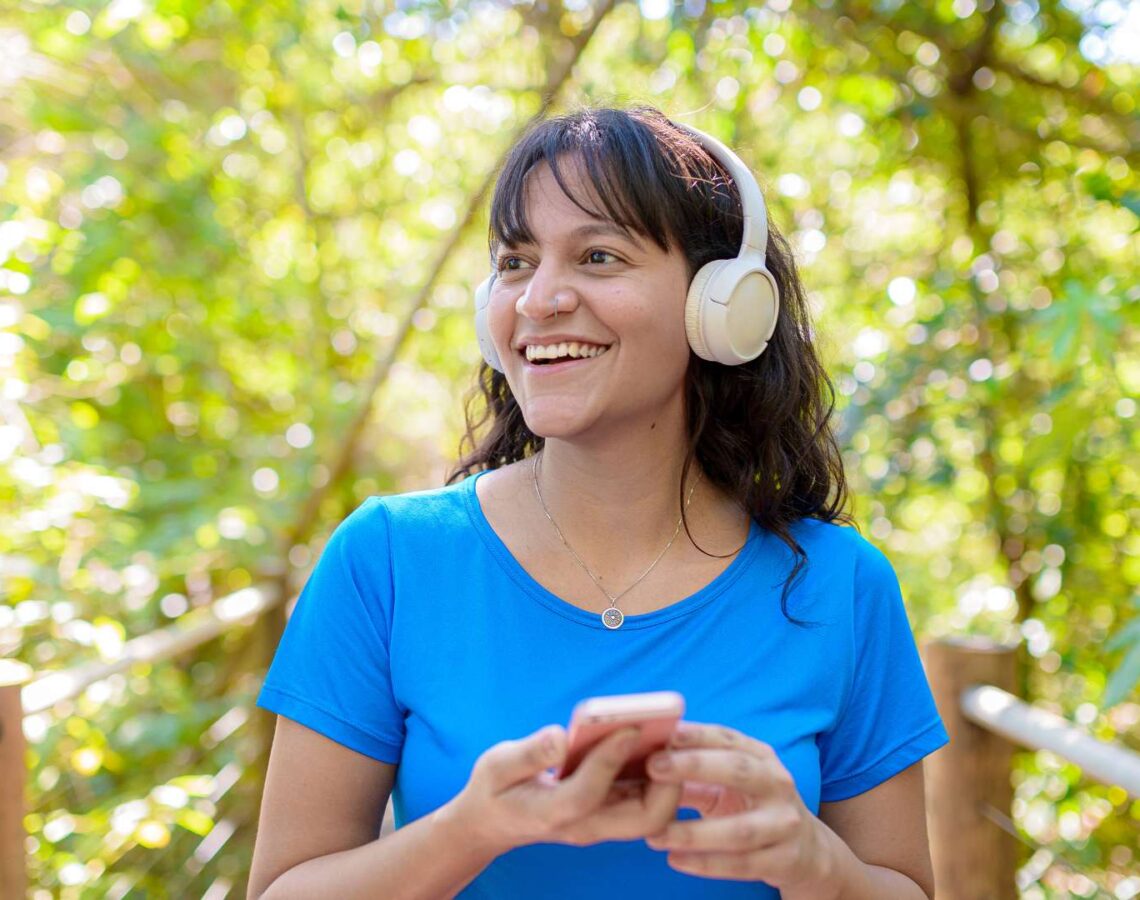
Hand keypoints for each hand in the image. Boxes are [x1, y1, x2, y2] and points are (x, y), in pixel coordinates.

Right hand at [449, 724, 681, 856]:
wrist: (493, 824)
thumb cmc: (494, 791)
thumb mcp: (496, 766)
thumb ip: (528, 753)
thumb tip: (560, 736)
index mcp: (552, 813)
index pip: (589, 792)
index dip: (611, 757)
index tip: (629, 726)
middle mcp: (585, 824)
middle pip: (643, 819)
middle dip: (666, 782)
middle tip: (670, 738)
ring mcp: (601, 822)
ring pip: (654, 814)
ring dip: (670, 778)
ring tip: (672, 733)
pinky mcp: (610, 813)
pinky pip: (647, 801)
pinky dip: (661, 774)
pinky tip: (659, 740)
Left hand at [643, 722, 836, 895]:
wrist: (805, 849)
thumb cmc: (752, 805)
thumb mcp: (728, 781)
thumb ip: (691, 770)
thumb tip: (641, 757)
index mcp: (761, 757)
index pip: (727, 738)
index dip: (694, 735)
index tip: (661, 733)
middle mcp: (777, 784)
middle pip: (738, 771)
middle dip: (695, 766)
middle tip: (653, 768)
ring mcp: (784, 823)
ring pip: (739, 830)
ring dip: (693, 833)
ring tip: (654, 834)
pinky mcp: (784, 859)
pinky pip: (742, 864)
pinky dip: (706, 864)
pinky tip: (675, 860)